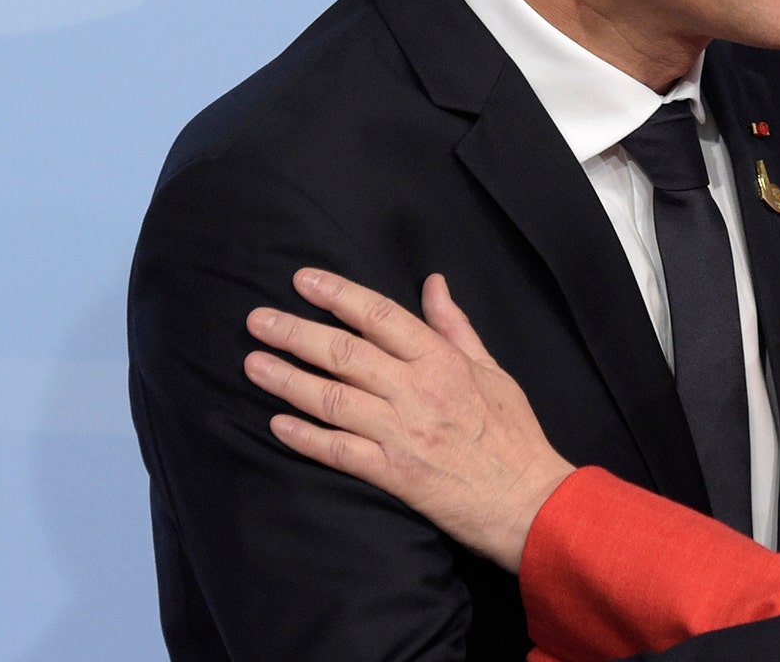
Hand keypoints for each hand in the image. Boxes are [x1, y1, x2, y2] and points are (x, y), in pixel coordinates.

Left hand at [242, 269, 573, 573]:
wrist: (526, 498)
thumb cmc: (512, 434)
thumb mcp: (491, 369)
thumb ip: (455, 326)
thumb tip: (433, 284)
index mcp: (444, 361)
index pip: (381, 315)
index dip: (338, 294)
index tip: (303, 281)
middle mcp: (419, 392)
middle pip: (345, 353)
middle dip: (295, 333)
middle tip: (258, 320)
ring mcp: (403, 434)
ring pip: (332, 399)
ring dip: (287, 380)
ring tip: (253, 364)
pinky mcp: (393, 474)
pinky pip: (338, 452)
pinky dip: (305, 437)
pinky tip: (276, 424)